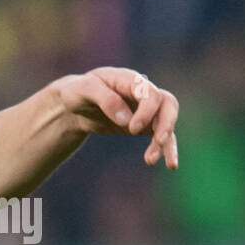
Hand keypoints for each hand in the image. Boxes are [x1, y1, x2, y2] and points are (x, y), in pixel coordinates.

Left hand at [53, 68, 179, 169]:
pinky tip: (170, 164)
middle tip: (157, 141)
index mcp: (129, 79)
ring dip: (165, 142)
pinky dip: (167, 149)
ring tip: (151, 160)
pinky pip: (162, 136)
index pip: (149, 93)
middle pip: (167, 104)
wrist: (75, 105)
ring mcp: (146, 109)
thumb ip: (105, 100)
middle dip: (165, 123)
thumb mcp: (84, 90)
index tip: (131, 129)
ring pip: (167, 121)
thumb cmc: (78, 92)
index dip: (146, 111)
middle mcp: (142, 92)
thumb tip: (126, 120)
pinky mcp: (146, 125)